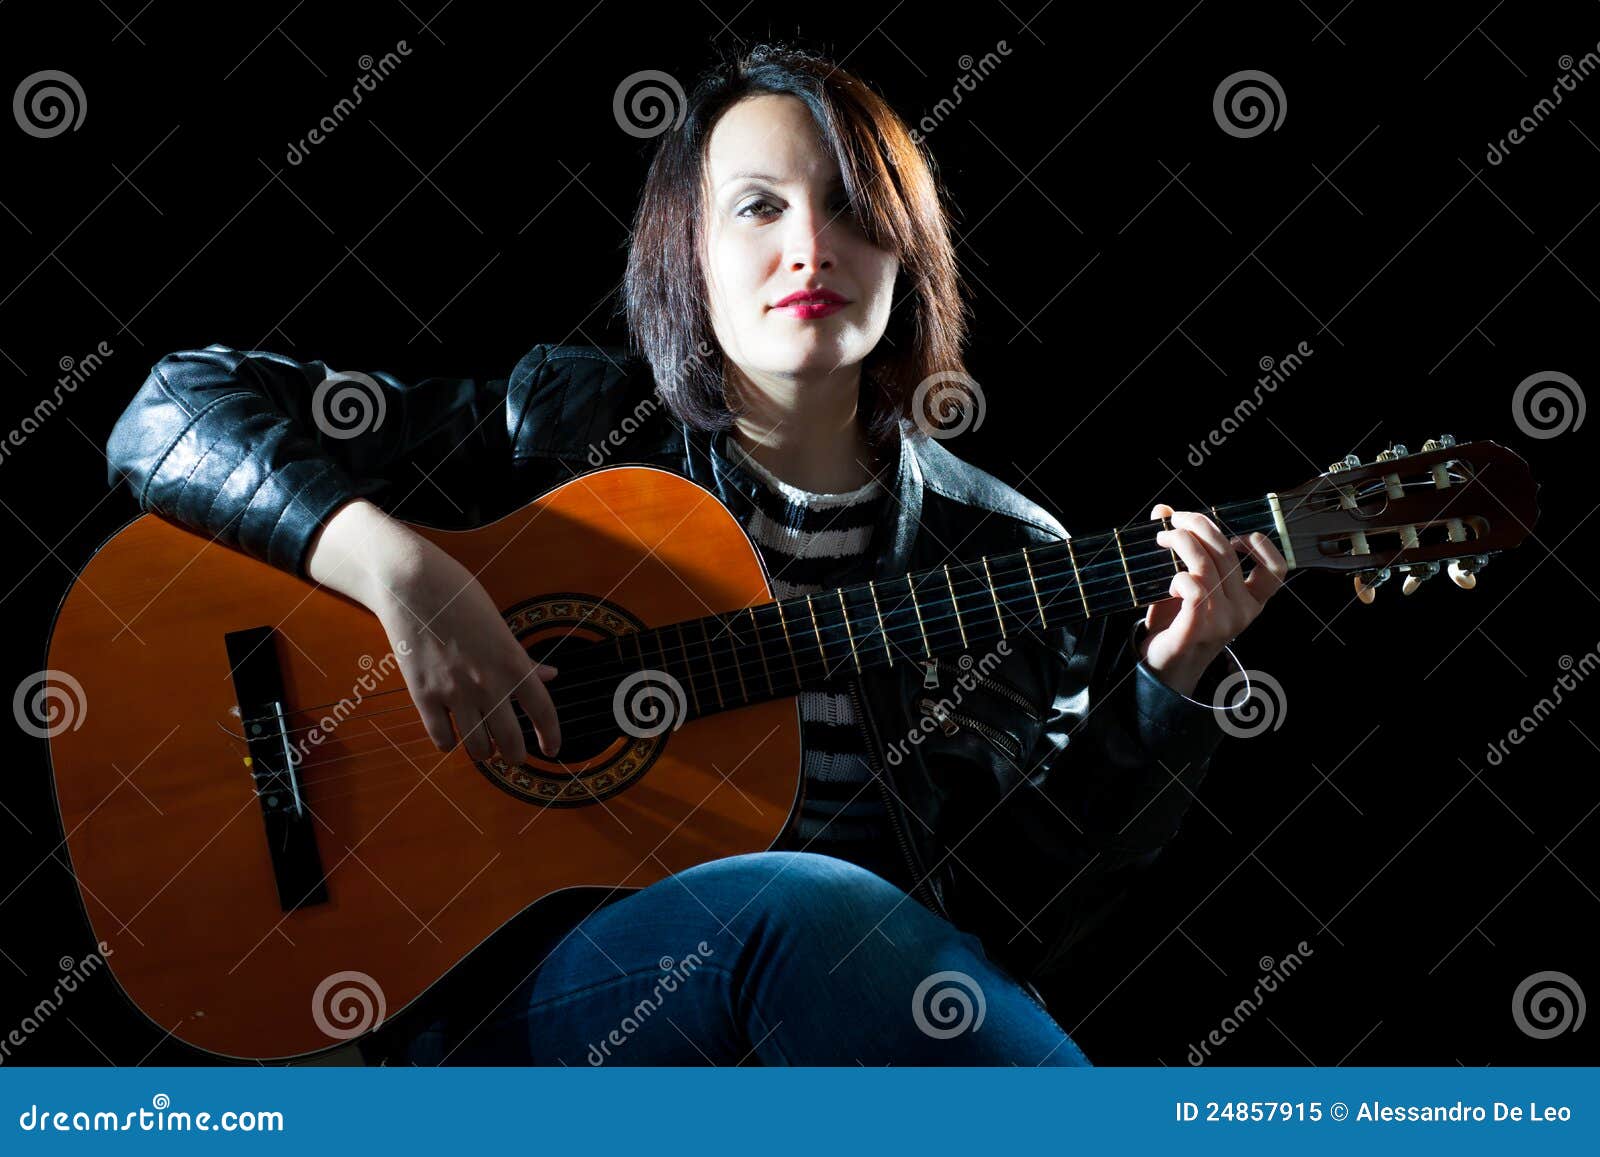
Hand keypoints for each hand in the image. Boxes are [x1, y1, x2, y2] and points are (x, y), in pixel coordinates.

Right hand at [369, 539, 562, 763]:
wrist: (412, 584)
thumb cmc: (460, 598)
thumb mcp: (500, 626)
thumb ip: (523, 659)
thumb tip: (550, 676)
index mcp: (513, 663)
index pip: (543, 711)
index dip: (551, 735)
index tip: (552, 749)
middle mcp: (488, 683)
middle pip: (510, 740)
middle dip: (516, 756)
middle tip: (515, 757)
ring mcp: (454, 692)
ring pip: (477, 747)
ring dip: (484, 752)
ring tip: (485, 749)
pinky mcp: (423, 696)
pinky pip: (442, 738)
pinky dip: (450, 743)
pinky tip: (453, 735)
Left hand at [1141, 503, 1288, 696]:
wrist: (1162, 666)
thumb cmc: (1177, 622)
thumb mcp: (1185, 581)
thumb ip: (1181, 546)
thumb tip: (1161, 508)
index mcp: (1251, 601)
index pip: (1276, 570)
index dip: (1259, 545)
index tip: (1231, 535)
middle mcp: (1243, 612)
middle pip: (1228, 553)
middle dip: (1199, 525)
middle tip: (1174, 520)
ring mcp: (1223, 622)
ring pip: (1206, 565)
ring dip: (1180, 542)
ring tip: (1162, 539)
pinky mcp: (1197, 629)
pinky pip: (1192, 588)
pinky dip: (1177, 576)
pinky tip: (1169, 582)